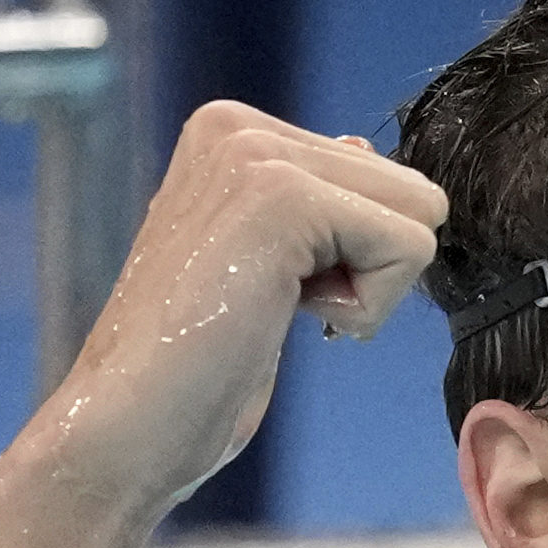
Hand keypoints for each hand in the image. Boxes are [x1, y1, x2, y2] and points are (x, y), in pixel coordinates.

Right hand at [1, 103, 447, 522]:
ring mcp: (258, 153)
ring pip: (420, 218)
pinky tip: (280, 316)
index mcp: (235, 132)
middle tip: (275, 301)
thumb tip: (365, 149)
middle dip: (370, 269)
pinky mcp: (283, 197)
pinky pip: (408, 249)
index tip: (271, 284)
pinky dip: (365, 308)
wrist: (127, 422)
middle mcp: (242, 125)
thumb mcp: (266, 261)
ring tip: (273, 306)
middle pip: (415, 194)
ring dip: (367, 290)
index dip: (356, 256)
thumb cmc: (195, 363)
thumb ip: (317, 199)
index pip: (388, 180)